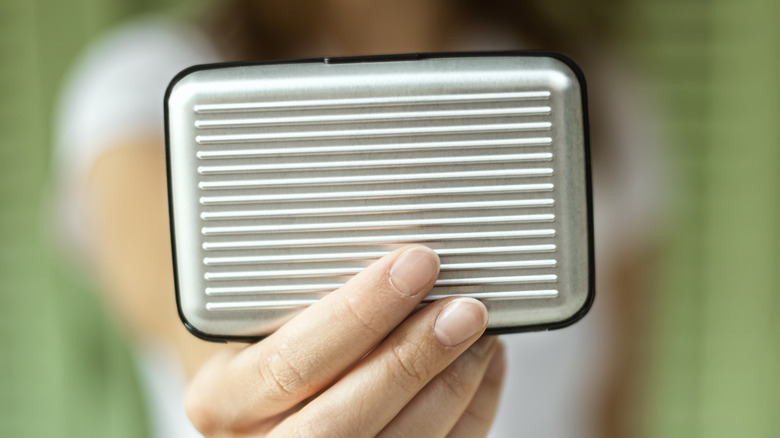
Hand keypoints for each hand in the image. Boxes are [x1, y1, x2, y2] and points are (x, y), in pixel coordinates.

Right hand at [186, 245, 505, 436]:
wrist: (265, 417)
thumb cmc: (263, 362)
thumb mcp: (258, 327)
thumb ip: (305, 303)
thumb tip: (397, 258)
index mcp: (226, 398)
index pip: (292, 361)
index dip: (360, 315)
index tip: (413, 265)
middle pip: (342, 420)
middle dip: (412, 357)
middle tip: (462, 307)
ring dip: (450, 386)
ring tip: (478, 332)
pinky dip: (468, 413)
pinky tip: (479, 368)